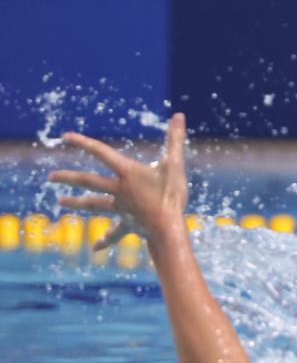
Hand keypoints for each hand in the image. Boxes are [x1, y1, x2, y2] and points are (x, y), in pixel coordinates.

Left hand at [48, 113, 189, 249]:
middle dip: (68, 178)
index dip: (83, 143)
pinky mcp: (128, 223)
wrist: (168, 227)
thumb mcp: (175, 164)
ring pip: (94, 204)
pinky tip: (95, 248)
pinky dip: (106, 240)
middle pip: (88, 182)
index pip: (102, 153)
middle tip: (51, 177)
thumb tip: (178, 115)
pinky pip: (115, 232)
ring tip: (60, 203)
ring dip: (76, 203)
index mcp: (128, 173)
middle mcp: (119, 189)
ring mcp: (121, 208)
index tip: (65, 137)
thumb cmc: (171, 195)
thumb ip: (175, 139)